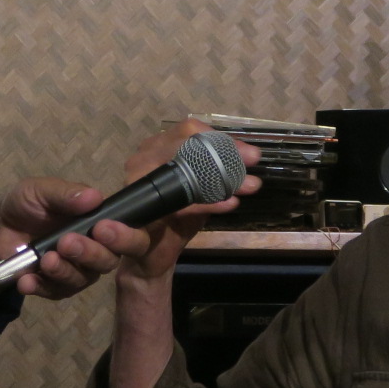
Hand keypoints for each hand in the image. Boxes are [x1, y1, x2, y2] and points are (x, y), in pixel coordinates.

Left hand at [0, 176, 122, 301]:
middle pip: (107, 261)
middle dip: (89, 254)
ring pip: (82, 279)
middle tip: (66, 243)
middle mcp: (95, 248)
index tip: (102, 229)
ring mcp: (77, 270)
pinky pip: (56, 292)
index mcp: (98, 222)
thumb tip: (94, 197)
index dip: (121, 236)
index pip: (123, 233)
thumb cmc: (26, 204)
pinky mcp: (57, 286)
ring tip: (45, 260)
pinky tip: (27, 280)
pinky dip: (42, 286)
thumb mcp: (40, 191)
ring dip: (64, 271)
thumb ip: (65, 194)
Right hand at [84, 118, 261, 283]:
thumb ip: (220, 173)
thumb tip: (251, 157)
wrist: (152, 257)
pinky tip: (229, 204)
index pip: (189, 130)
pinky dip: (208, 202)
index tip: (251, 154)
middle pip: (186, 143)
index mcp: (156, 148)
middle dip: (225, 155)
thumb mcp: (201, 191)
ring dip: (220, 178)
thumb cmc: (176, 219)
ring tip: (246, 187)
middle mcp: (142, 159)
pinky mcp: (141, 208)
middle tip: (252, 167)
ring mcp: (137, 182)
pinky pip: (180, 201)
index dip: (222, 139)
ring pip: (183, 169)